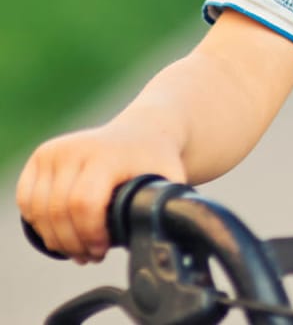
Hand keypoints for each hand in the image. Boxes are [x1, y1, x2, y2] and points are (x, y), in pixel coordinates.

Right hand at [16, 121, 186, 262]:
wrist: (144, 131)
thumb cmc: (157, 161)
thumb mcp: (171, 179)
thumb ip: (170, 207)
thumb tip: (166, 237)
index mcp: (107, 155)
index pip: (84, 203)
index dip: (90, 234)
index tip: (103, 250)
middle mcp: (76, 149)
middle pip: (59, 211)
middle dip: (73, 242)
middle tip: (91, 256)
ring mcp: (55, 151)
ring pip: (39, 209)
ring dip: (55, 237)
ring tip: (77, 249)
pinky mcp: (42, 155)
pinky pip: (27, 199)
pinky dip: (38, 221)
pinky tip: (58, 232)